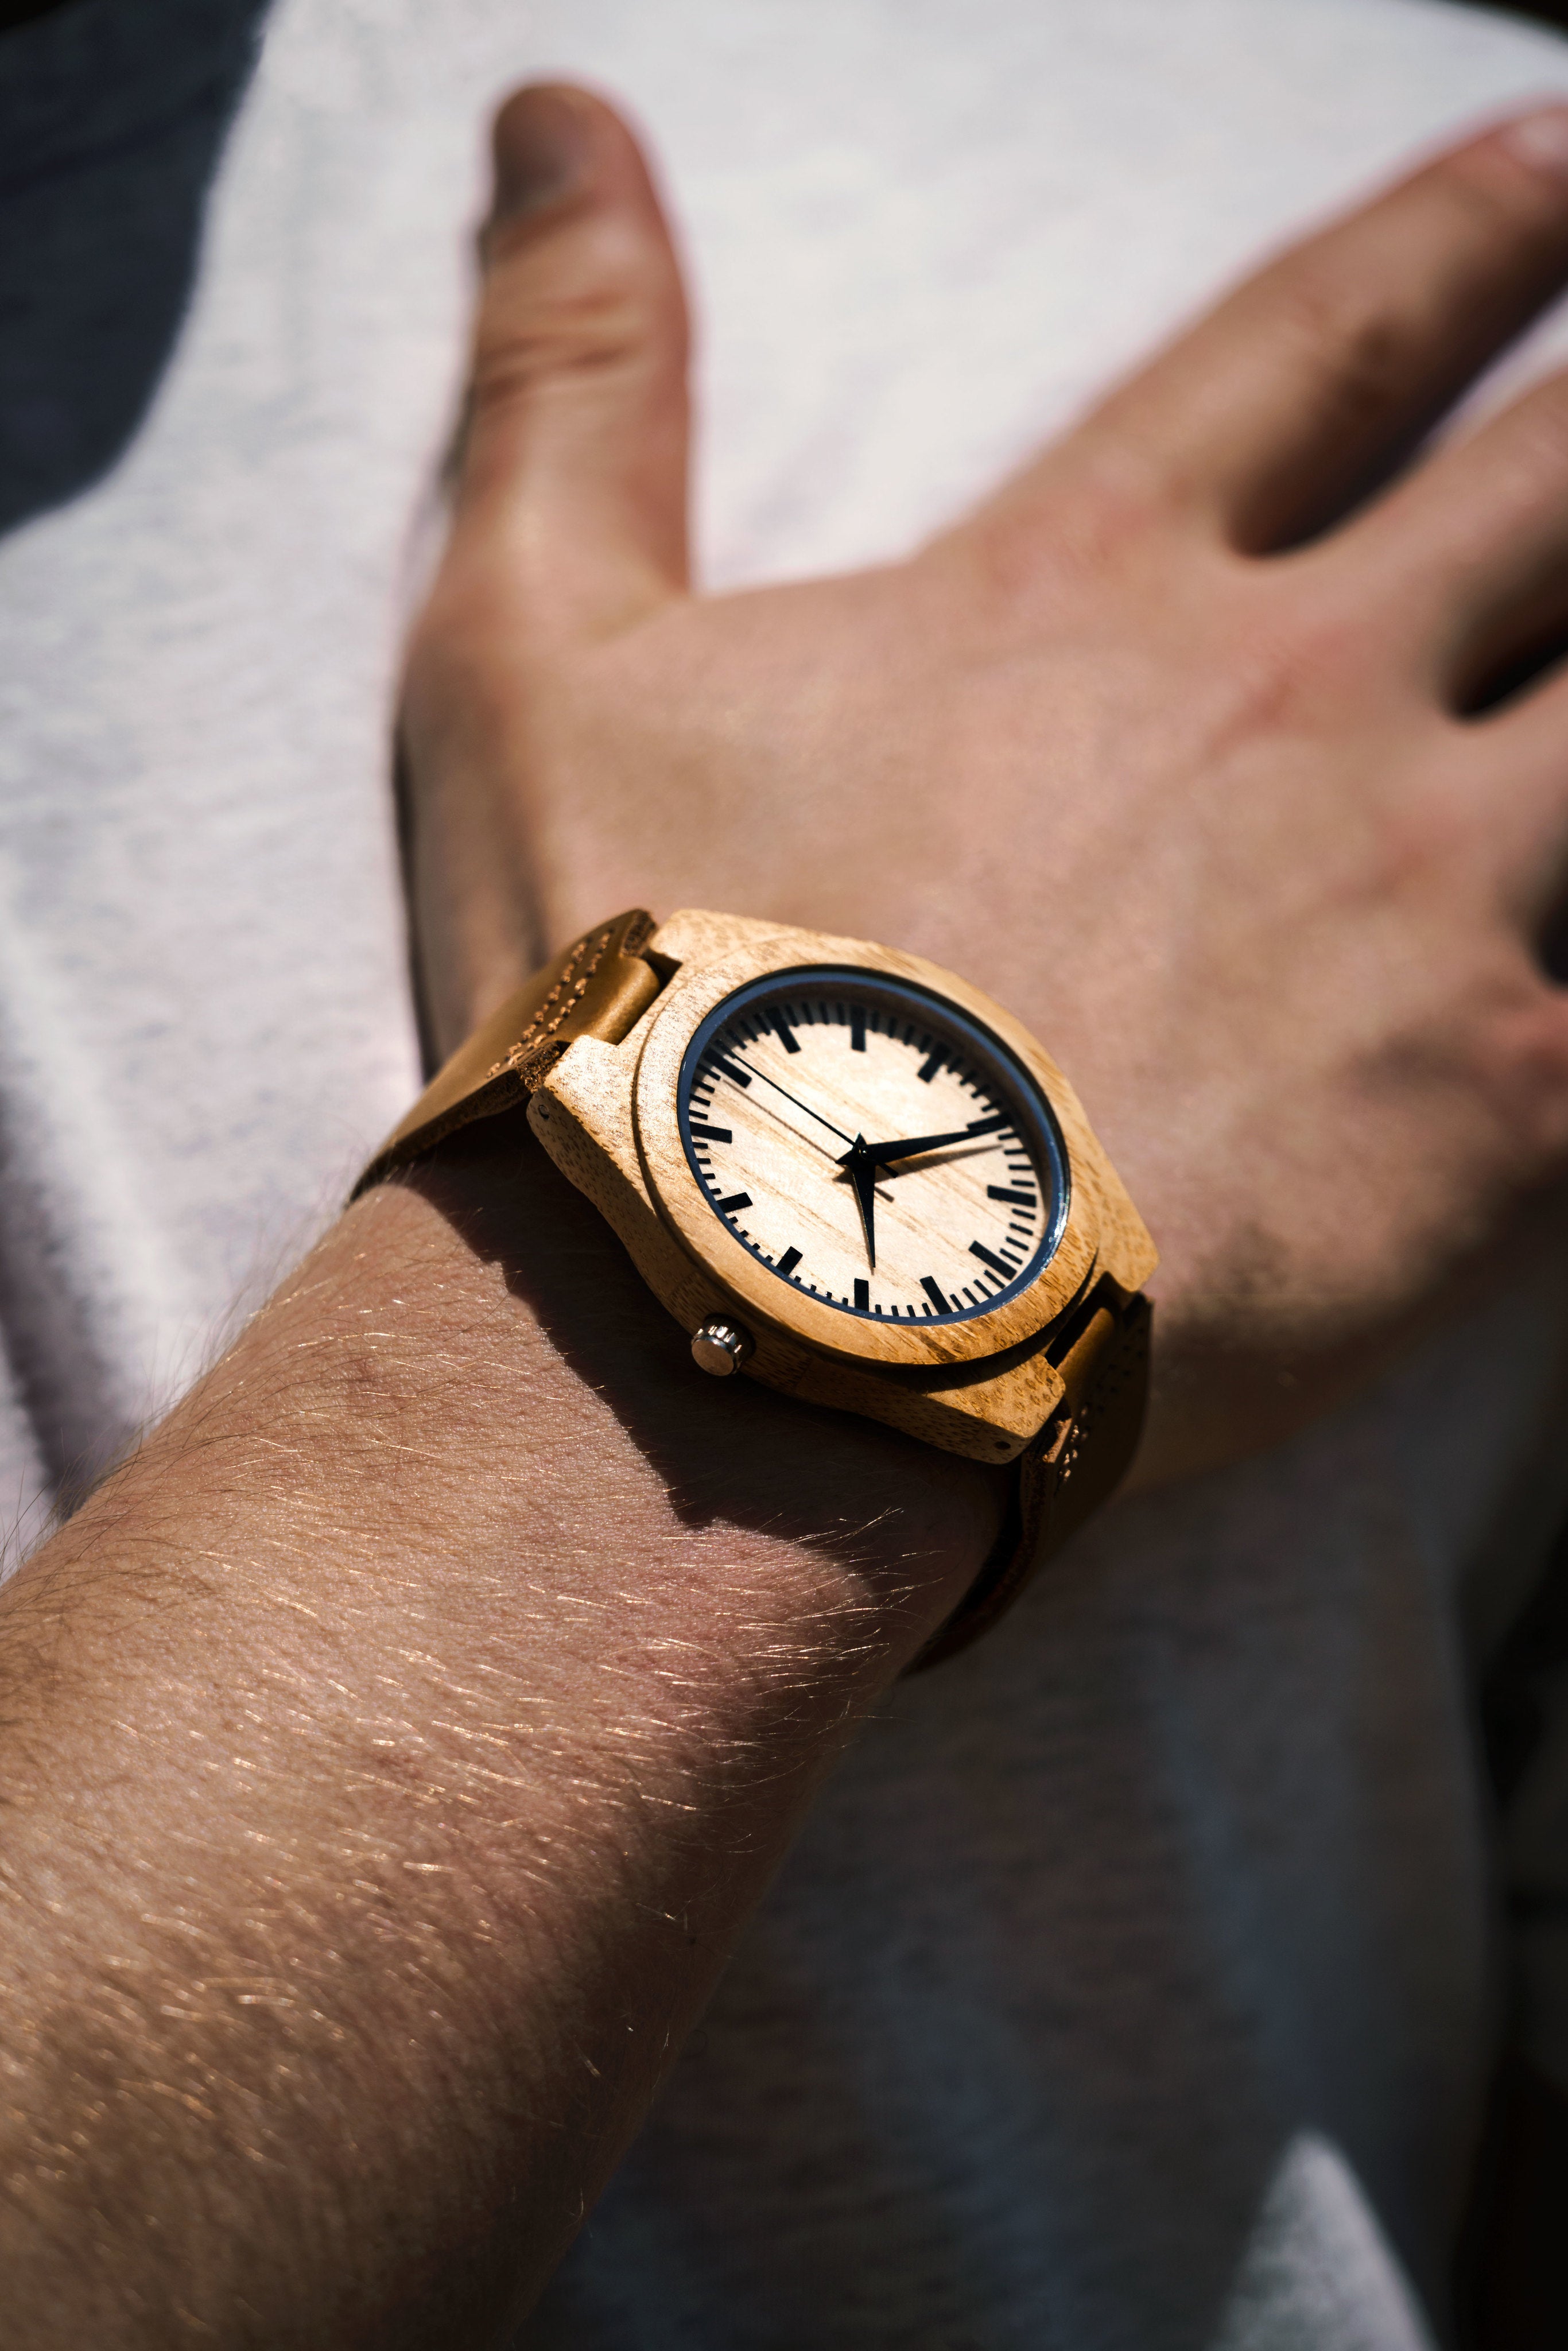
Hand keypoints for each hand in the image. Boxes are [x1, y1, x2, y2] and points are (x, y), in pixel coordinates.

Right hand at [402, 87, 1567, 1484]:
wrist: (748, 1321)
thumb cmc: (634, 1009)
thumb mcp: (533, 653)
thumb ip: (570, 374)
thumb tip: (545, 113)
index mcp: (1093, 589)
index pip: (1335, 338)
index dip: (1473, 233)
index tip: (1562, 160)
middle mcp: (1295, 707)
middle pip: (1566, 489)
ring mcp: (1423, 906)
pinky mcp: (1497, 1119)